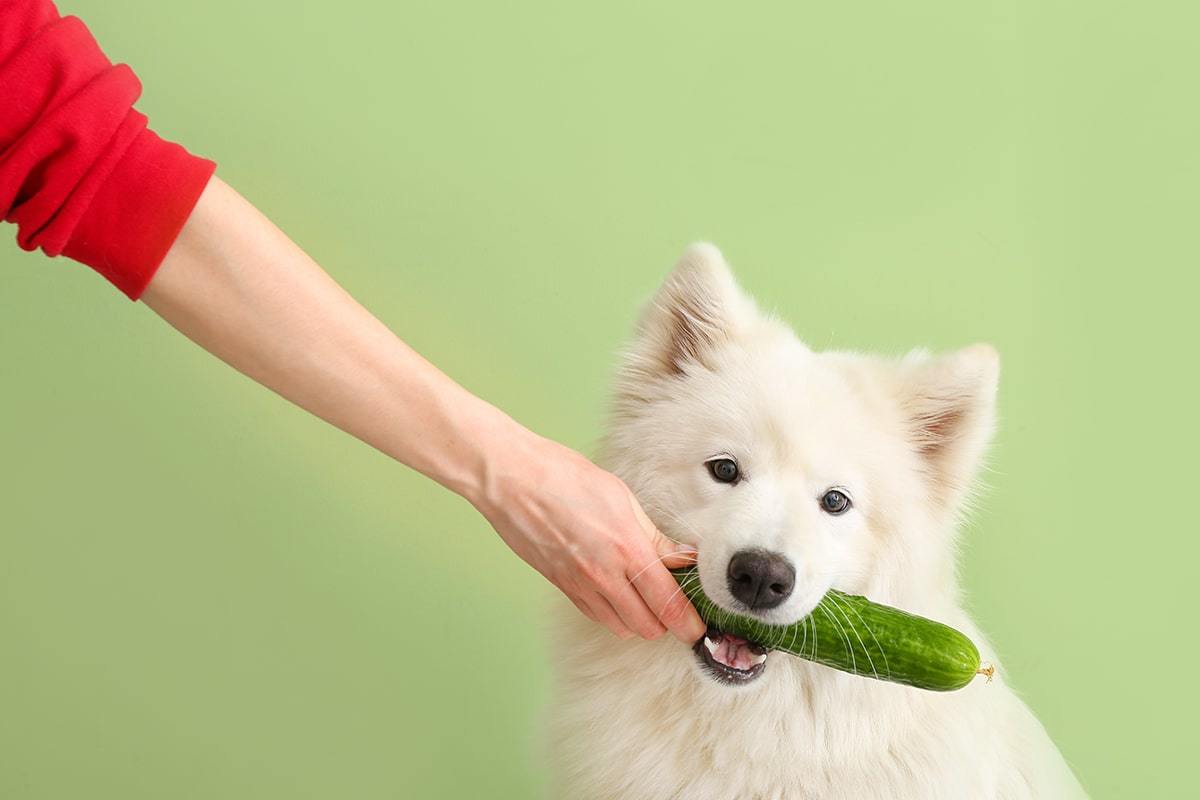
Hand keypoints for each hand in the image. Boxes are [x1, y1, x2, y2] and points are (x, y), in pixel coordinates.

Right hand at [470, 430, 705, 643]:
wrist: (513, 481)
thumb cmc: (565, 478)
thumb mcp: (621, 498)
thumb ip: (654, 536)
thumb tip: (682, 556)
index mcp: (627, 550)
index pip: (668, 604)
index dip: (689, 624)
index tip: (699, 628)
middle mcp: (604, 575)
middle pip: (648, 627)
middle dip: (667, 624)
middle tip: (675, 607)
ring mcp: (580, 584)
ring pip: (621, 627)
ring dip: (639, 621)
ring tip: (646, 600)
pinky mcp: (561, 586)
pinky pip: (595, 615)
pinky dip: (612, 614)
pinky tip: (617, 593)